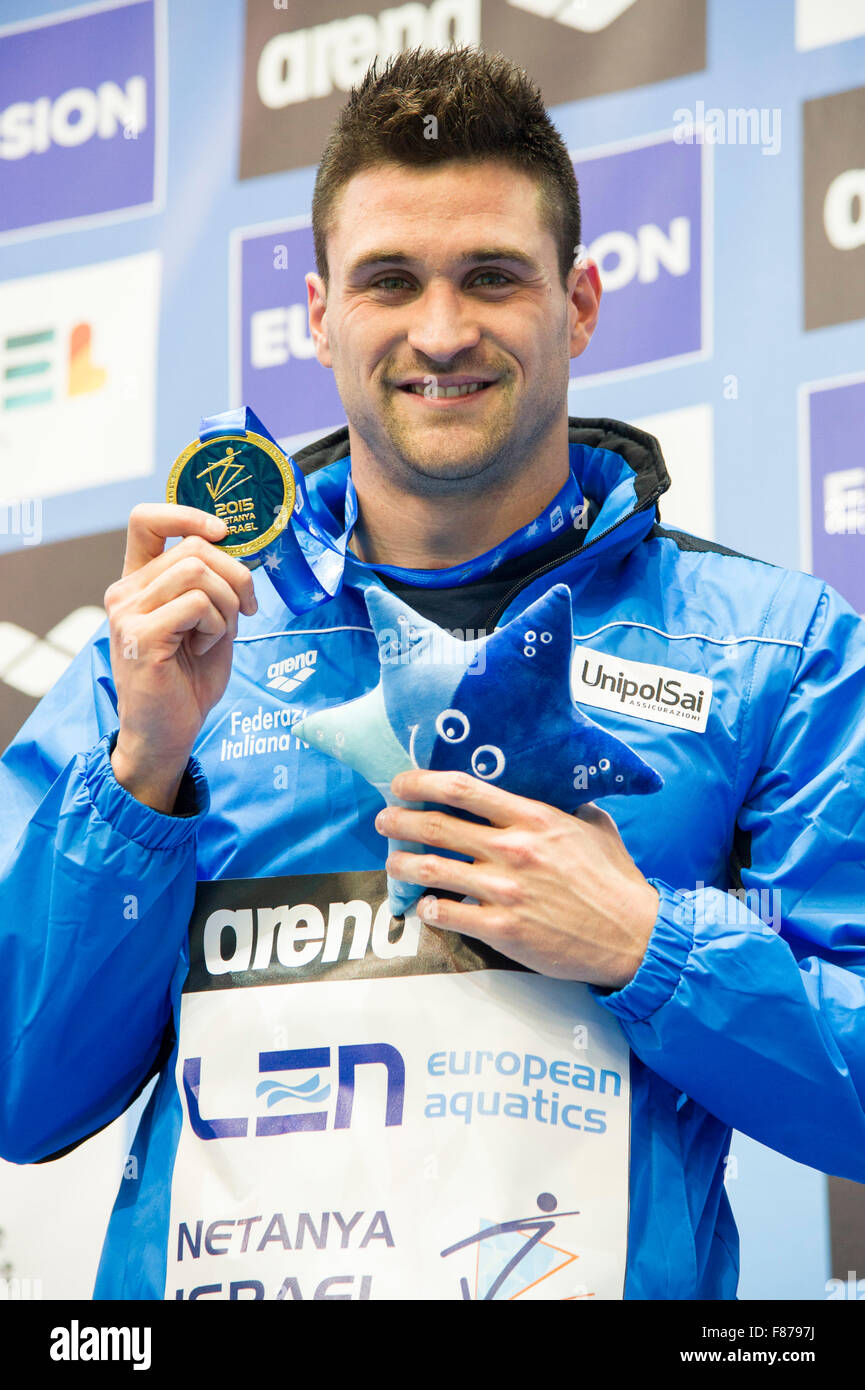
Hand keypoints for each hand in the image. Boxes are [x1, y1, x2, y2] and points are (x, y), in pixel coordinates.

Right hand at [104, 503, 257, 810]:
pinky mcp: (141, 635)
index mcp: (138, 583)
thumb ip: (214, 587)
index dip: (187, 514)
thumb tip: (237, 552)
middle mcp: (125, 592)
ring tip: (216, 636)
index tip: (221, 532)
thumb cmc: (188, 682)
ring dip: (226, 605)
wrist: (168, 733)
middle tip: (246, 608)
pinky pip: (197, 605)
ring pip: (198, 573)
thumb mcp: (209, 624)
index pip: (146, 521)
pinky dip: (216, 626)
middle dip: (236, 574)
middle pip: (193, 548)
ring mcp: (128, 612)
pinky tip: (205, 649)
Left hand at [376, 770, 658, 989]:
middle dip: (398, 820)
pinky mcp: (502, 929)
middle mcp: (512, 850)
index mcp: (532, 819)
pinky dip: (427, 908)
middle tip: (383, 820)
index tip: (401, 782)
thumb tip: (548, 784)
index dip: (421, 782)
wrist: (633, 936)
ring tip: (391, 863)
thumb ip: (564, 804)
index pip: (462, 789)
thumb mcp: (594, 826)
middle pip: (435, 826)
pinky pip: (446, 914)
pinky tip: (423, 906)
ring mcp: (504, 891)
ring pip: (430, 870)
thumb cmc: (615, 879)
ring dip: (401, 864)